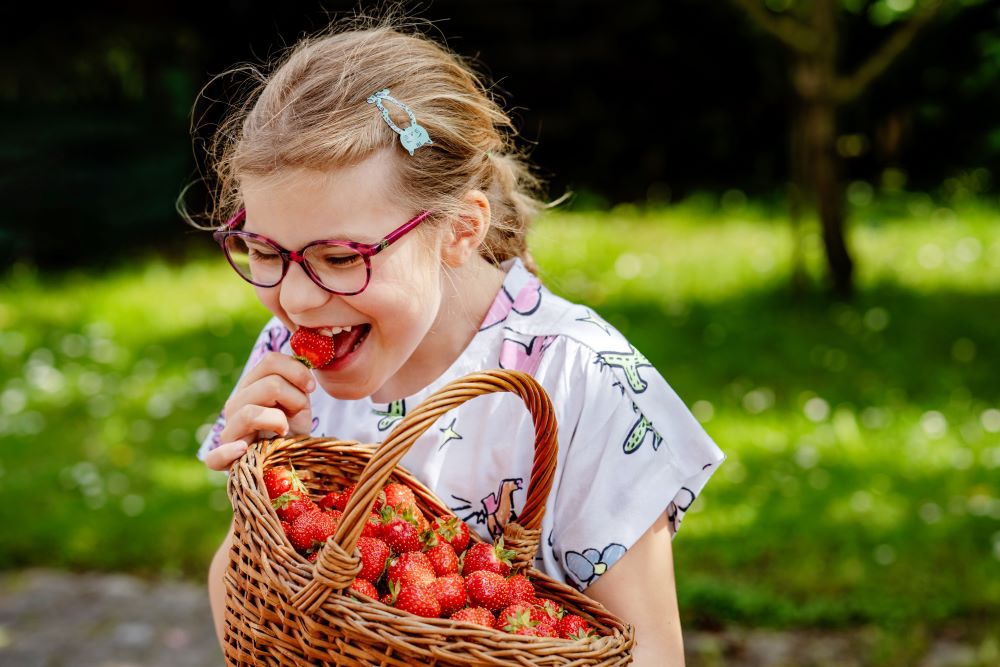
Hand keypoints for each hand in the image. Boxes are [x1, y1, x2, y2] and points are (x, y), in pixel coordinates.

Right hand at [203, 352, 315, 470]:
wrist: (290, 458)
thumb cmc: (294, 426)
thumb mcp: (298, 398)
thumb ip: (295, 377)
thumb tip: (303, 356)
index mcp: (251, 385)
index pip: (270, 361)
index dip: (296, 371)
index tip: (311, 387)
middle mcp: (236, 404)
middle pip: (270, 385)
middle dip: (294, 398)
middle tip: (297, 413)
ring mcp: (229, 431)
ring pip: (251, 413)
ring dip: (279, 421)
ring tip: (284, 431)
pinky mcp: (224, 460)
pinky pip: (215, 457)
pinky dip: (228, 453)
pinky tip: (242, 449)